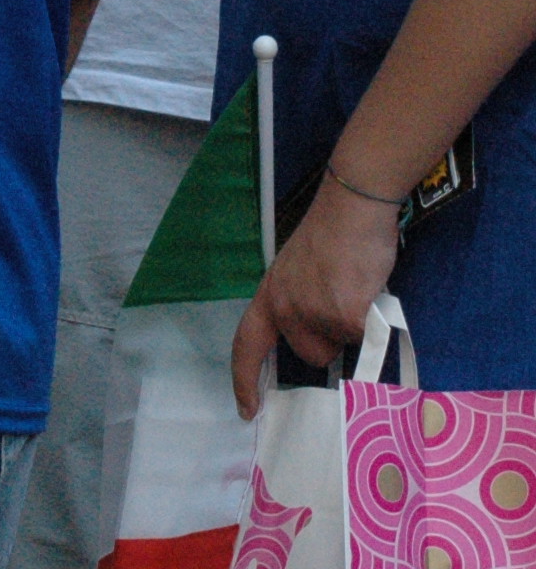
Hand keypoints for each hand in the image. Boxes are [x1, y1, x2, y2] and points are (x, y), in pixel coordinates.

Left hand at [231, 177, 398, 414]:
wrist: (352, 208)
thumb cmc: (332, 237)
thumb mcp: (300, 274)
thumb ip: (301, 305)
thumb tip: (320, 338)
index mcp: (269, 296)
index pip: (247, 344)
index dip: (245, 379)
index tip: (247, 409)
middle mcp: (284, 307)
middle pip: (311, 354)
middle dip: (331, 338)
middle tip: (342, 299)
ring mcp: (312, 312)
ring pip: (342, 347)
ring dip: (352, 329)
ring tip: (354, 290)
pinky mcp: (344, 314)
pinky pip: (365, 338)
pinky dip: (373, 322)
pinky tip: (368, 290)